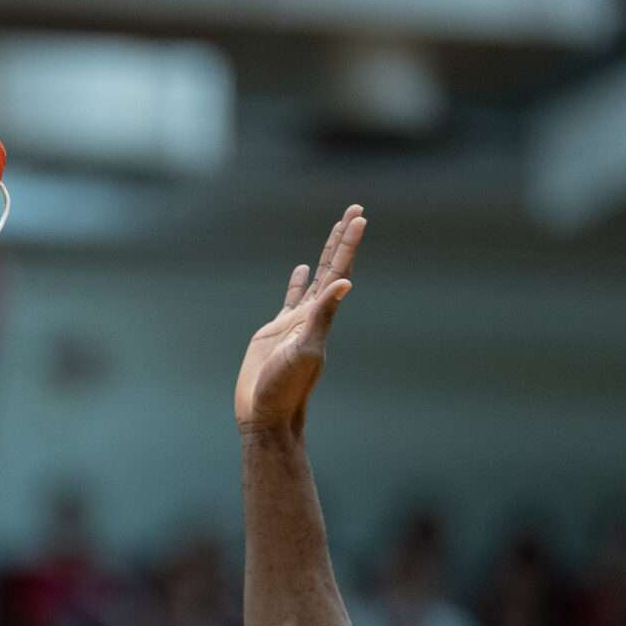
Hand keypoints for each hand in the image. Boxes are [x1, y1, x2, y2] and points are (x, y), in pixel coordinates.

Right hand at [234, 205, 365, 434]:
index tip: (359, 217)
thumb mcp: (304, 350)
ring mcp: (296, 322)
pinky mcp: (277, 332)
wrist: (267, 415)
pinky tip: (301, 269)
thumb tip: (345, 284)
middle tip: (355, 210)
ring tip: (336, 230)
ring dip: (326, 255)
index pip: (339, 272)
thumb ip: (322, 316)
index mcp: (321, 316)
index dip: (348, 244)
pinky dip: (297, 282)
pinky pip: (291, 298)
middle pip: (333, 268)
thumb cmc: (284, 388)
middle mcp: (314, 315)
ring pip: (316, 279)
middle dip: (343, 239)